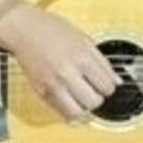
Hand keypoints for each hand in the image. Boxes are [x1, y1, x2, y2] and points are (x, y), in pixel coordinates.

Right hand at [6, 4, 121, 122]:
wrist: (24, 30)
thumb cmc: (53, 30)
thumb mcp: (84, 40)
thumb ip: (102, 62)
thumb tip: (117, 80)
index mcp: (81, 58)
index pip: (106, 86)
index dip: (110, 87)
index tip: (106, 83)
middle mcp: (67, 74)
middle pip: (94, 101)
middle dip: (99, 98)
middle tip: (95, 90)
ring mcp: (53, 85)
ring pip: (77, 112)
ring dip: (84, 107)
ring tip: (83, 96)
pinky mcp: (41, 92)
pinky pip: (60, 112)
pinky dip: (70, 111)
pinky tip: (72, 101)